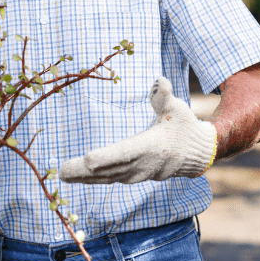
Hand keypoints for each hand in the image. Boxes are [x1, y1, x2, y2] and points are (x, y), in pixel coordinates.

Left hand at [59, 77, 217, 183]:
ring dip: (85, 178)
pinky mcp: (134, 177)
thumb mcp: (178, 108)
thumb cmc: (184, 126)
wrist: (197, 153)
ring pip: (107, 178)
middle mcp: (143, 165)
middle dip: (85, 171)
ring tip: (63, 174)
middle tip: (62, 171)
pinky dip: (93, 180)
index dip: (106, 157)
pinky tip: (77, 177)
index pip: (124, 153)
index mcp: (151, 147)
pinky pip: (110, 179)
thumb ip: (165, 96)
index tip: (87, 159)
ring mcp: (138, 174)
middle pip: (110, 170)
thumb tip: (160, 80)